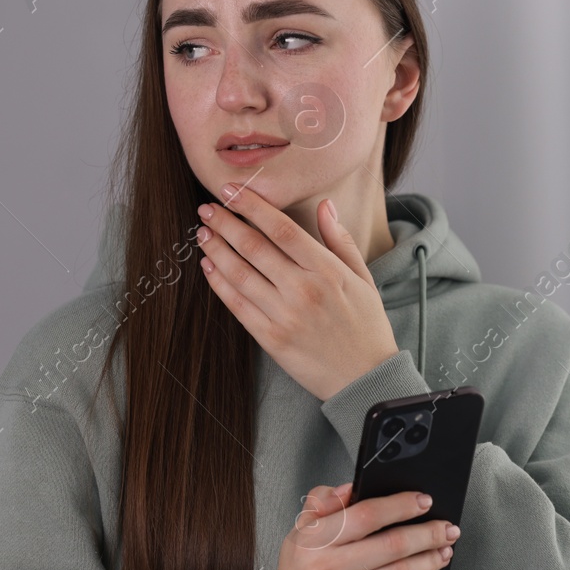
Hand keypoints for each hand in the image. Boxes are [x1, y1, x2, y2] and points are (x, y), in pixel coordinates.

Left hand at [195, 183, 399, 400]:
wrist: (366, 379)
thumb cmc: (367, 326)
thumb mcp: (363, 278)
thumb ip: (340, 240)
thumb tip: (325, 205)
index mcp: (327, 271)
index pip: (281, 228)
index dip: (251, 206)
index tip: (230, 190)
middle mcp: (304, 290)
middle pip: (254, 247)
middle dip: (225, 223)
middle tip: (207, 208)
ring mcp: (285, 316)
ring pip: (240, 274)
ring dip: (216, 250)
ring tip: (202, 233)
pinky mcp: (271, 339)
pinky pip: (238, 306)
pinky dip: (219, 284)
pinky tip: (209, 267)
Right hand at [249, 483, 460, 569]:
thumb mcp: (299, 533)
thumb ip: (323, 504)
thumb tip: (351, 489)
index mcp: (313, 543)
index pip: (365, 515)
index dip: (401, 505)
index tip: (423, 501)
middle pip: (392, 545)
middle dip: (428, 533)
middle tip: (446, 528)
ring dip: (430, 559)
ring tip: (443, 549)